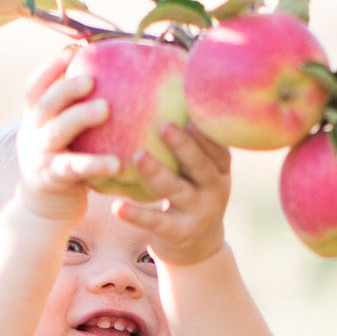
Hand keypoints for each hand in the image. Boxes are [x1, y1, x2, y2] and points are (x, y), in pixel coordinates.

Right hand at [15, 52, 117, 224]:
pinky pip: (73, 168)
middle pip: (44, 104)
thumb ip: (72, 112)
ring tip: (105, 109)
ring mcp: (39, 156)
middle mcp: (32, 133)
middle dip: (66, 88)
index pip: (34, 88)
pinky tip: (116, 163)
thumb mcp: (60, 135)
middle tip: (91, 79)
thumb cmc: (64, 162)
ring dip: (79, 117)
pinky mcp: (51, 179)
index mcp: (34, 119)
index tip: (72, 52)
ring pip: (56, 131)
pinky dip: (94, 164)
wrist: (44, 209)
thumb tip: (111, 79)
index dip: (50, 69)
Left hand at [113, 122, 230, 267]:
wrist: (198, 248)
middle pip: (200, 165)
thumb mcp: (200, 172)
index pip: (218, 147)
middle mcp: (215, 191)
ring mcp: (198, 214)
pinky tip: (116, 206)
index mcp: (220, 170)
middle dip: (184, 145)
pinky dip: (136, 215)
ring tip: (137, 155)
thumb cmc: (192, 193)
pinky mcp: (178, 234)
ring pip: (176, 191)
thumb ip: (192, 143)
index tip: (189, 109)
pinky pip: (155, 222)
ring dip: (156, 173)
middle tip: (162, 124)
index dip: (205, 130)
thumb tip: (174, 87)